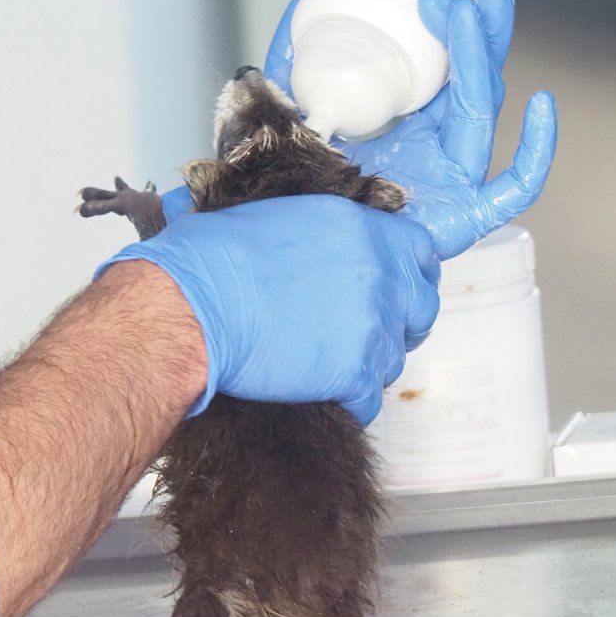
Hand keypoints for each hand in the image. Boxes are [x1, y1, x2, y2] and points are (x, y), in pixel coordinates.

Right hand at [97, 195, 439, 424]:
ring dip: (369, 363)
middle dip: (399, 322)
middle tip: (362, 329)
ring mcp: (372, 325)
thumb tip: (324, 246)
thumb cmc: (214, 257)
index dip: (408, 272)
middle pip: (422, 308)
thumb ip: (324, 231)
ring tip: (328, 361)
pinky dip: (348, 401)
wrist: (193, 304)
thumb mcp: (279, 216)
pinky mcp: (355, 372)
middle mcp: (378, 274)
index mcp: (361, 228)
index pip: (421, 251)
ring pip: (395, 358)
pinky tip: (320, 391)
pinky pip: (369, 399)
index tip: (392, 285)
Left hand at [263, 0, 556, 258]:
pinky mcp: (466, 218)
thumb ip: (296, 66)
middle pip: (474, 81)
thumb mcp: (293, 114)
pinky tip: (542, 106)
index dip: (448, 29)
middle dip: (480, 31)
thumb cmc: (296, 190)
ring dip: (480, 60)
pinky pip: (514, 188)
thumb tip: (302, 7)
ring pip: (484, 114)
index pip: (443, 69)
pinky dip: (536, 152)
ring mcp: (454, 181)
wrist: (291, 253)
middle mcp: (436, 149)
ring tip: (468, 14)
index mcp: (406, 125)